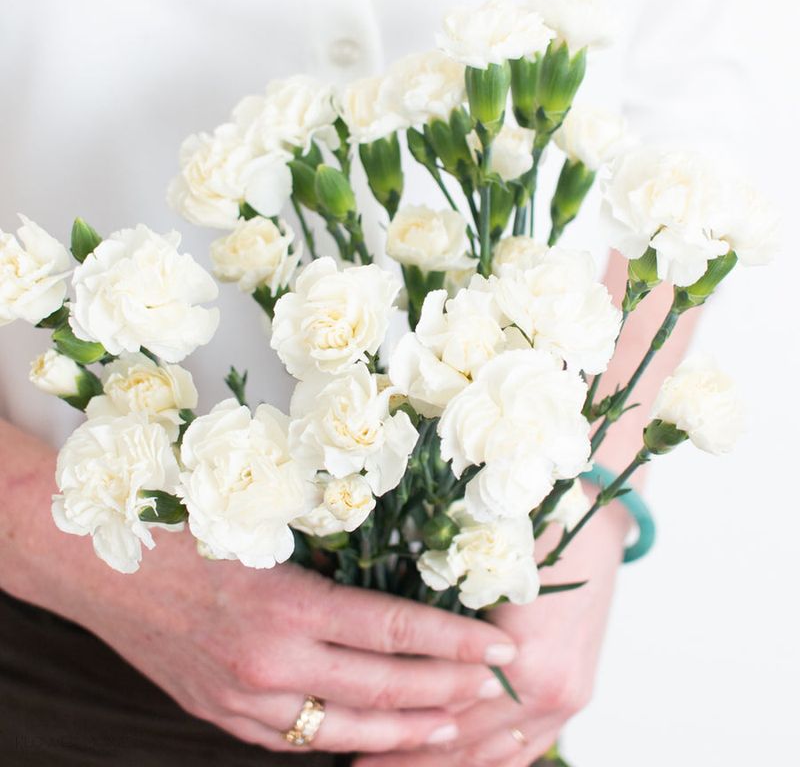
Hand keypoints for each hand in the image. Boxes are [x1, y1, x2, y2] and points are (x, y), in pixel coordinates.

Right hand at [0, 417, 517, 756]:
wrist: (102, 564)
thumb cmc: (187, 530)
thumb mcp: (264, 530)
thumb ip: (325, 560)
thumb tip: (392, 567)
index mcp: (289, 606)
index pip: (393, 629)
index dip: (452, 640)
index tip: (497, 643)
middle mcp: (272, 663)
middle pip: (382, 686)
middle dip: (448, 688)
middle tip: (495, 685)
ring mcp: (246, 700)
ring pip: (347, 730)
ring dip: (406, 730)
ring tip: (453, 728)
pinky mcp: (226, 716)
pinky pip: (298, 741)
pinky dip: (346, 742)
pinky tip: (378, 738)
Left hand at [353, 499, 629, 765]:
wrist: (600, 529)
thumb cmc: (540, 529)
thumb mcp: (484, 562)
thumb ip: (438, 610)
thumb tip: (376, 634)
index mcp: (525, 656)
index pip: (446, 708)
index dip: (397, 726)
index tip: (353, 737)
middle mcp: (550, 689)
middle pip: (467, 740)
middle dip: (411, 758)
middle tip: (358, 763)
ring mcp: (567, 699)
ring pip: (495, 755)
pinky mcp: (574, 697)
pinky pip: (525, 748)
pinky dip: (486, 761)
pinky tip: (450, 764)